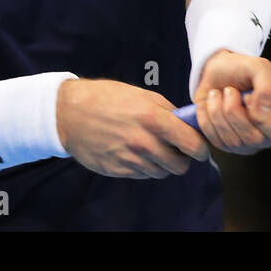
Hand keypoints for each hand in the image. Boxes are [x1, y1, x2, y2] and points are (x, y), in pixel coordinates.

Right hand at [56, 78, 209, 179]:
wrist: (69, 113)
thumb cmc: (107, 98)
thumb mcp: (141, 95)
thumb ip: (168, 111)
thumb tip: (189, 126)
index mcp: (152, 118)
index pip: (192, 144)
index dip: (201, 149)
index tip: (201, 149)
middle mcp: (143, 141)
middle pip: (179, 166)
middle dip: (182, 159)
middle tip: (176, 149)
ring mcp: (129, 158)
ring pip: (161, 172)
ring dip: (162, 164)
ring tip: (151, 147)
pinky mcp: (117, 170)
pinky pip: (142, 175)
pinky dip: (144, 166)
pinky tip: (134, 151)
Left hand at [193, 50, 270, 154]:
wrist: (217, 71)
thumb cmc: (242, 70)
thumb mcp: (260, 68)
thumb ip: (268, 88)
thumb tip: (262, 114)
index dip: (263, 118)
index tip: (248, 97)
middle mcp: (268, 134)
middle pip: (253, 138)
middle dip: (234, 110)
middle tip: (230, 90)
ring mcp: (247, 142)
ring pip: (231, 140)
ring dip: (218, 110)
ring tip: (220, 94)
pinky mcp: (225, 144)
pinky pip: (214, 139)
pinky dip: (207, 116)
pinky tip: (211, 103)